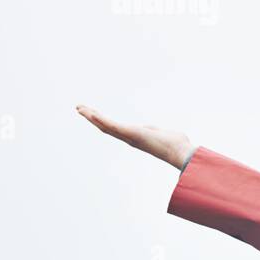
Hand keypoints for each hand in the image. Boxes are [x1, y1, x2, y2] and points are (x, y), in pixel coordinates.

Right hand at [76, 104, 195, 169]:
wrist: (180, 152)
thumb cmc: (176, 144)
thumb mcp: (163, 133)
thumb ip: (158, 132)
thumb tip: (162, 132)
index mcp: (135, 136)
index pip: (114, 128)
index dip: (102, 121)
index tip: (93, 113)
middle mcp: (129, 138)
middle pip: (105, 127)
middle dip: (92, 117)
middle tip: (79, 108)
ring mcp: (129, 136)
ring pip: (105, 126)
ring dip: (91, 116)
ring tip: (80, 108)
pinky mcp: (131, 133)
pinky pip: (112, 126)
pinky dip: (100, 119)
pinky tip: (91, 113)